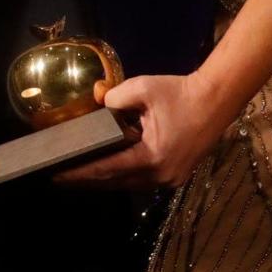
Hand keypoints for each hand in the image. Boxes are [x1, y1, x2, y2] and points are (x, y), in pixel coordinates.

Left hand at [53, 72, 229, 190]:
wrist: (215, 100)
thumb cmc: (180, 93)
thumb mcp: (144, 87)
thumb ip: (116, 97)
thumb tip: (98, 104)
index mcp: (151, 158)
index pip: (107, 169)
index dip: (80, 173)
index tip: (57, 175)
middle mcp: (159, 176)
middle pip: (115, 183)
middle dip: (88, 180)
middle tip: (60, 176)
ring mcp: (169, 180)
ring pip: (128, 184)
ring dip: (105, 179)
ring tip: (79, 173)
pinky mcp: (175, 175)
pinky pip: (141, 179)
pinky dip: (123, 174)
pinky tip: (109, 167)